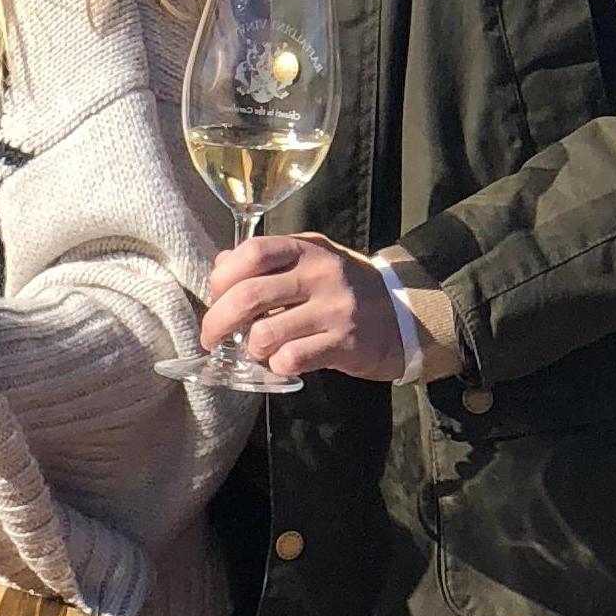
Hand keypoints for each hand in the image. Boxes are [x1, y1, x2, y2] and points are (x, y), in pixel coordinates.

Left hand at [201, 233, 437, 384]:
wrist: (404, 315)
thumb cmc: (345, 287)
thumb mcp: (311, 259)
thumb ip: (268, 259)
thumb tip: (220, 264)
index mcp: (307, 249)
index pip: (252, 253)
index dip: (222, 276)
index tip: (215, 295)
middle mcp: (320, 275)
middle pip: (248, 296)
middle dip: (217, 322)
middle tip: (211, 337)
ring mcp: (333, 310)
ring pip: (265, 334)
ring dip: (249, 349)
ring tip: (256, 350)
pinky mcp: (344, 344)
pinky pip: (291, 360)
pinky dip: (276, 365)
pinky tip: (283, 362)